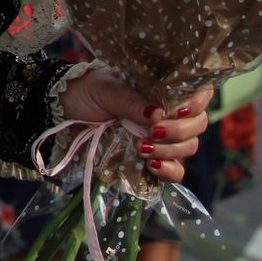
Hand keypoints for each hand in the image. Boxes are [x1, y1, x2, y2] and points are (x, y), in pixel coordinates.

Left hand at [58, 66, 212, 183]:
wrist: (63, 111)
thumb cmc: (86, 92)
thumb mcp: (105, 89)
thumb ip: (130, 100)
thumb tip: (157, 114)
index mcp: (161, 89)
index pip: (198, 93)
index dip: (196, 103)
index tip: (177, 110)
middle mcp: (168, 113)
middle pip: (197, 124)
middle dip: (178, 131)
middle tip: (152, 131)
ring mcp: (163, 138)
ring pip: (188, 147)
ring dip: (169, 150)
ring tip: (141, 146)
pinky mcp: (153, 159)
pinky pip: (176, 171)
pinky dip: (169, 171)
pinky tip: (152, 166)